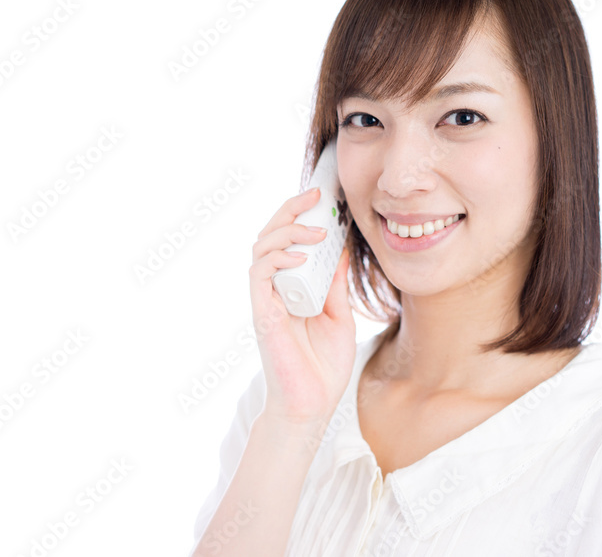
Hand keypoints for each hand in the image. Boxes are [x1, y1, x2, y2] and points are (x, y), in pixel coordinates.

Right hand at [249, 187, 356, 428]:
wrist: (313, 405)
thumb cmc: (323, 366)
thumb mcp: (338, 316)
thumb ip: (334, 284)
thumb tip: (341, 249)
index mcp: (293, 286)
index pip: (289, 240)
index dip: (301, 215)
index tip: (324, 197)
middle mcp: (275, 288)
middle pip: (270, 235)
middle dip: (290, 210)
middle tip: (315, 195)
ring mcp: (266, 299)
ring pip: (261, 247)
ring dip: (287, 231)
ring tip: (315, 230)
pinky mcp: (262, 312)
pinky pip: (260, 274)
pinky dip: (277, 258)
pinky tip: (300, 256)